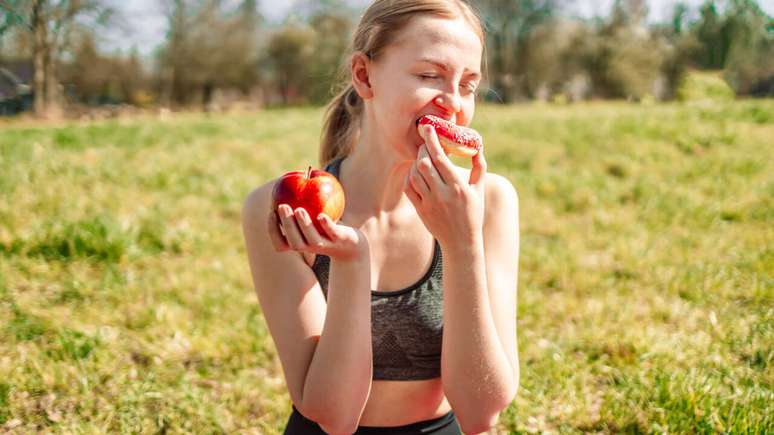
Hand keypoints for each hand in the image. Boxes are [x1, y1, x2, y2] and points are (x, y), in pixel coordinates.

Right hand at [268, 204, 368, 262]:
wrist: (352, 244)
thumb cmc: (325, 226)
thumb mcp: (311, 217)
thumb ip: (298, 204)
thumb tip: (285, 181)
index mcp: (299, 244)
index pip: (280, 244)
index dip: (273, 230)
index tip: (271, 211)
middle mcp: (309, 248)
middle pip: (294, 242)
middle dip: (287, 225)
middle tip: (282, 206)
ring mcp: (325, 245)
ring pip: (311, 240)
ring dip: (304, 225)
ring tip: (299, 209)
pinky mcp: (339, 240)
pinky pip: (332, 233)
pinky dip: (326, 225)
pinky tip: (321, 215)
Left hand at [404, 124, 486, 248]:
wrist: (461, 241)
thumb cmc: (473, 212)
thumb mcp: (479, 189)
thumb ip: (479, 166)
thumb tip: (477, 145)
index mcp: (458, 186)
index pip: (440, 158)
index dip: (432, 140)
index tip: (428, 127)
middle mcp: (443, 194)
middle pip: (424, 164)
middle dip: (423, 149)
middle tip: (425, 143)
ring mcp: (430, 203)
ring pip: (415, 175)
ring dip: (416, 162)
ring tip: (422, 157)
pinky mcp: (421, 210)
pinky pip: (410, 188)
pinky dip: (410, 176)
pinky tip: (416, 172)